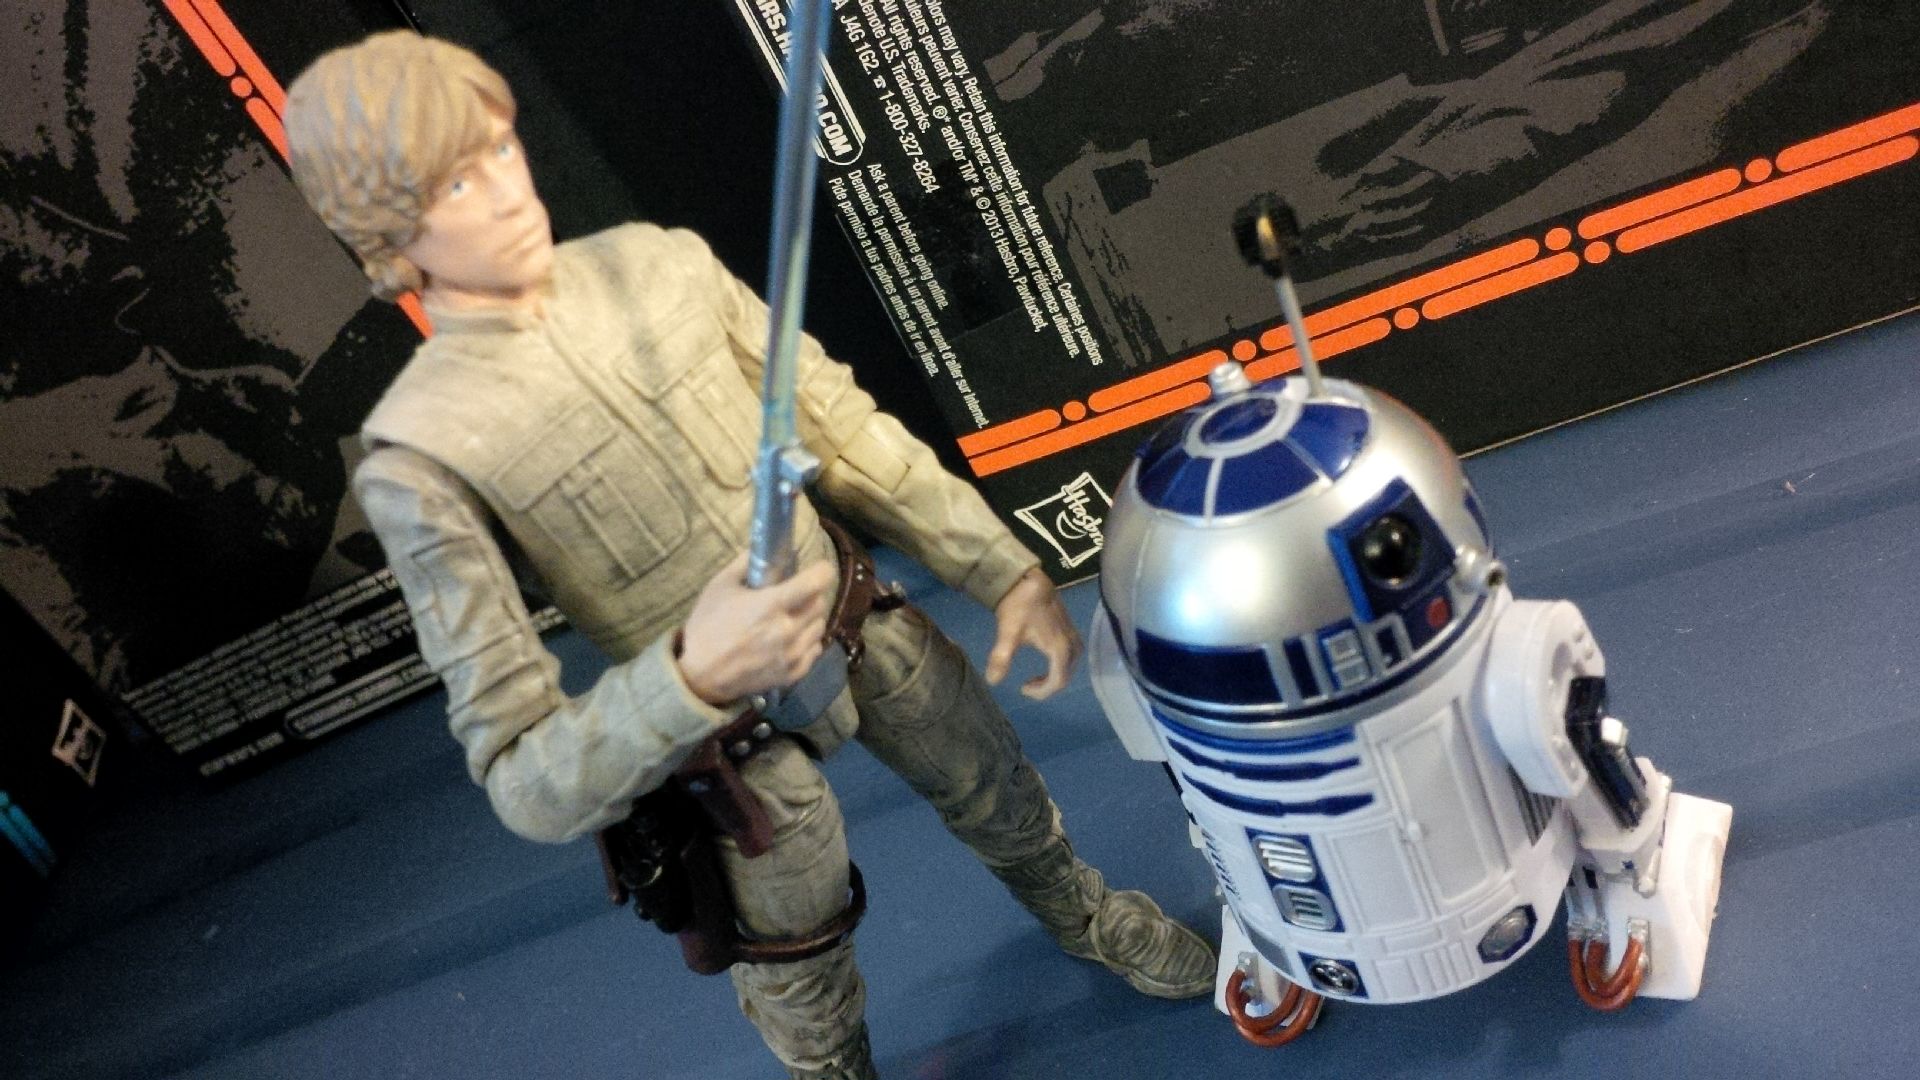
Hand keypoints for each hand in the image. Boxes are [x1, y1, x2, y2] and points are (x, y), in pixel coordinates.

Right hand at [677, 551, 835, 705]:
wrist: (699, 675)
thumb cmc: (707, 626)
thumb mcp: (720, 585)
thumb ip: (746, 563)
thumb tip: (767, 546)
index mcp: (771, 605)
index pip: (816, 582)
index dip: (822, 571)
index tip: (817, 568)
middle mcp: (788, 630)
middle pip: (820, 603)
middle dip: (812, 594)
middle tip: (797, 594)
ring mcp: (792, 655)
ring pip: (820, 627)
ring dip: (811, 618)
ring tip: (793, 617)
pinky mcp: (793, 674)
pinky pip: (815, 650)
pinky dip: (808, 641)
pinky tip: (792, 638)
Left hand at [985, 568, 1082, 699]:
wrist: (1028, 580)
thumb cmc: (1019, 606)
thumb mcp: (1008, 633)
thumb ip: (1001, 658)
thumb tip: (992, 681)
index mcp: (1059, 648)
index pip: (1057, 681)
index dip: (1041, 692)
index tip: (1022, 689)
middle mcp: (1071, 643)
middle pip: (1067, 675)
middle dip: (1048, 686)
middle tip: (1028, 685)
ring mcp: (1073, 634)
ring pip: (1072, 665)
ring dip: (1057, 675)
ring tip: (1039, 677)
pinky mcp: (1070, 627)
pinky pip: (1073, 654)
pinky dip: (1062, 663)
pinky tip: (1048, 660)